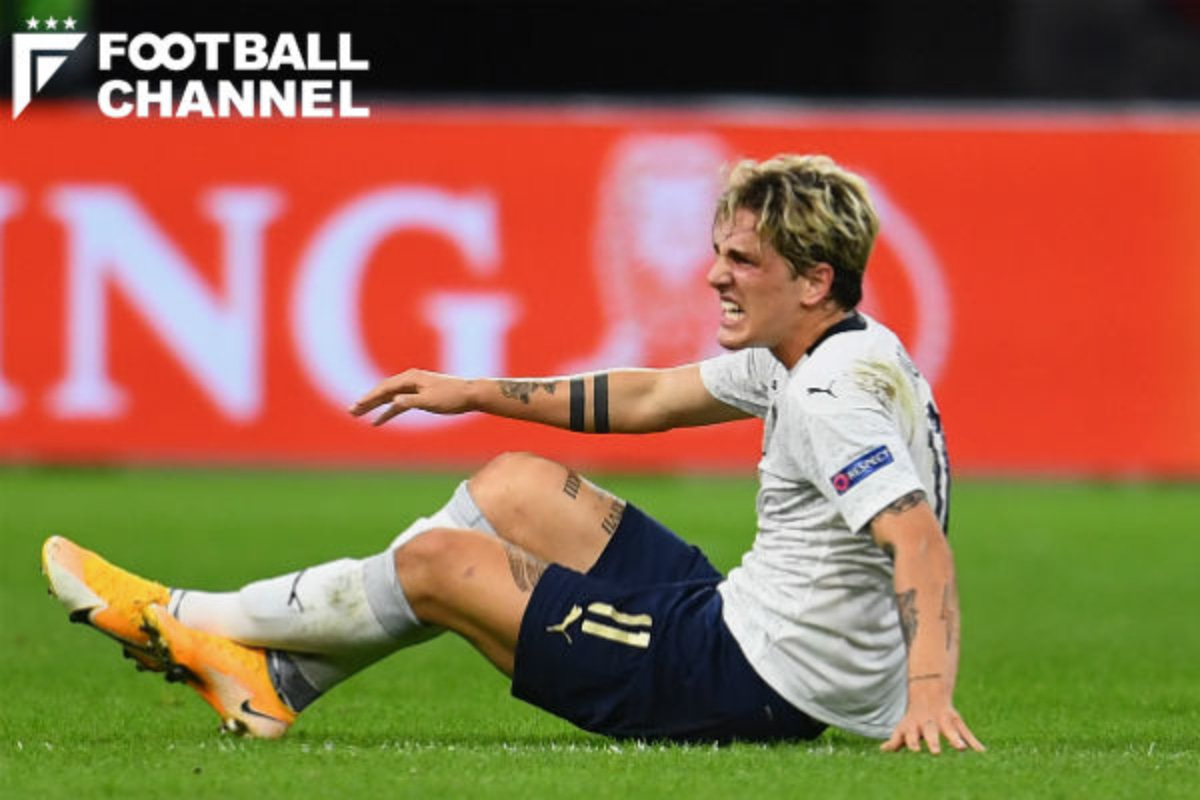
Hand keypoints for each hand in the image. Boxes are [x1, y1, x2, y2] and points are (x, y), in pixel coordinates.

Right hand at [348, 369, 473, 425]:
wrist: (471, 394)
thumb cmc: (452, 397)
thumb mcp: (430, 401)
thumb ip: (410, 401)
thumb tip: (394, 401)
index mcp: (411, 378)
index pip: (384, 388)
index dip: (369, 398)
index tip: (357, 406)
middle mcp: (410, 379)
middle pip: (383, 390)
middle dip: (366, 401)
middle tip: (351, 411)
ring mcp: (414, 386)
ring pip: (389, 396)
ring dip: (374, 406)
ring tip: (359, 415)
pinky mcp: (419, 394)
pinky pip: (399, 402)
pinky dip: (389, 411)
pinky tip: (380, 421)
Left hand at [881, 690, 984, 754]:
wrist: (929, 694)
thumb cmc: (914, 719)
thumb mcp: (904, 727)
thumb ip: (896, 740)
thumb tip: (883, 750)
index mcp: (914, 726)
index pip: (911, 735)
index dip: (912, 742)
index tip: (916, 751)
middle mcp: (929, 723)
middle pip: (930, 732)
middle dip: (933, 742)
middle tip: (936, 753)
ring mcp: (943, 721)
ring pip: (950, 729)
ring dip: (956, 739)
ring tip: (961, 749)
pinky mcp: (956, 721)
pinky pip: (966, 731)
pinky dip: (973, 741)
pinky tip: (981, 752)